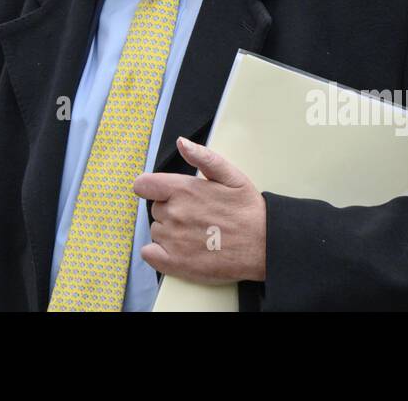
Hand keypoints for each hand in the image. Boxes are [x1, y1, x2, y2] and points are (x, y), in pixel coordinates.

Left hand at [133, 136, 266, 283]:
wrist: (264, 245)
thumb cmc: (248, 209)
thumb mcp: (230, 174)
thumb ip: (202, 157)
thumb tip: (181, 143)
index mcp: (183, 189)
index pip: (143, 185)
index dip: (152, 189)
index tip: (164, 194)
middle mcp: (174, 213)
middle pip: (155, 209)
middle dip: (170, 210)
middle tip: (196, 216)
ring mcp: (173, 240)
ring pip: (156, 231)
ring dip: (169, 232)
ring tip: (196, 234)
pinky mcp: (176, 263)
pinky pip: (149, 254)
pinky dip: (158, 253)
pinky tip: (179, 250)